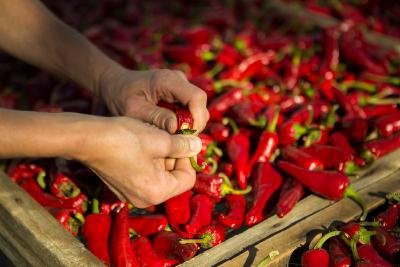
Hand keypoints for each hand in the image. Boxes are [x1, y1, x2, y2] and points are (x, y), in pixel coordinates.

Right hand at [77, 116, 201, 207]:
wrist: (86, 139)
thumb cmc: (123, 138)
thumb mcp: (160, 139)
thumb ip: (183, 146)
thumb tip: (198, 145)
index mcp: (157, 192)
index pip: (187, 179)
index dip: (188, 158)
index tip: (181, 141)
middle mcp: (145, 199)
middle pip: (173, 178)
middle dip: (173, 156)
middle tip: (166, 137)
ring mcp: (132, 194)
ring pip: (160, 175)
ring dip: (161, 156)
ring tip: (151, 138)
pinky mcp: (123, 187)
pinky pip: (145, 175)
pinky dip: (148, 160)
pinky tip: (139, 145)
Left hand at [98, 68, 208, 132]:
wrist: (115, 85)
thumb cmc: (121, 96)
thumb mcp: (134, 110)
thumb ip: (156, 118)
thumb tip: (177, 128)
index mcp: (167, 80)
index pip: (196, 97)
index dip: (197, 117)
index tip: (188, 135)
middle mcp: (178, 79)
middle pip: (200, 103)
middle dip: (194, 124)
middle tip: (178, 140)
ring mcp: (181, 85)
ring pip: (197, 107)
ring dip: (189, 124)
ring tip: (172, 135)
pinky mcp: (180, 92)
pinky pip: (191, 109)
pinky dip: (185, 121)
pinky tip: (170, 129)